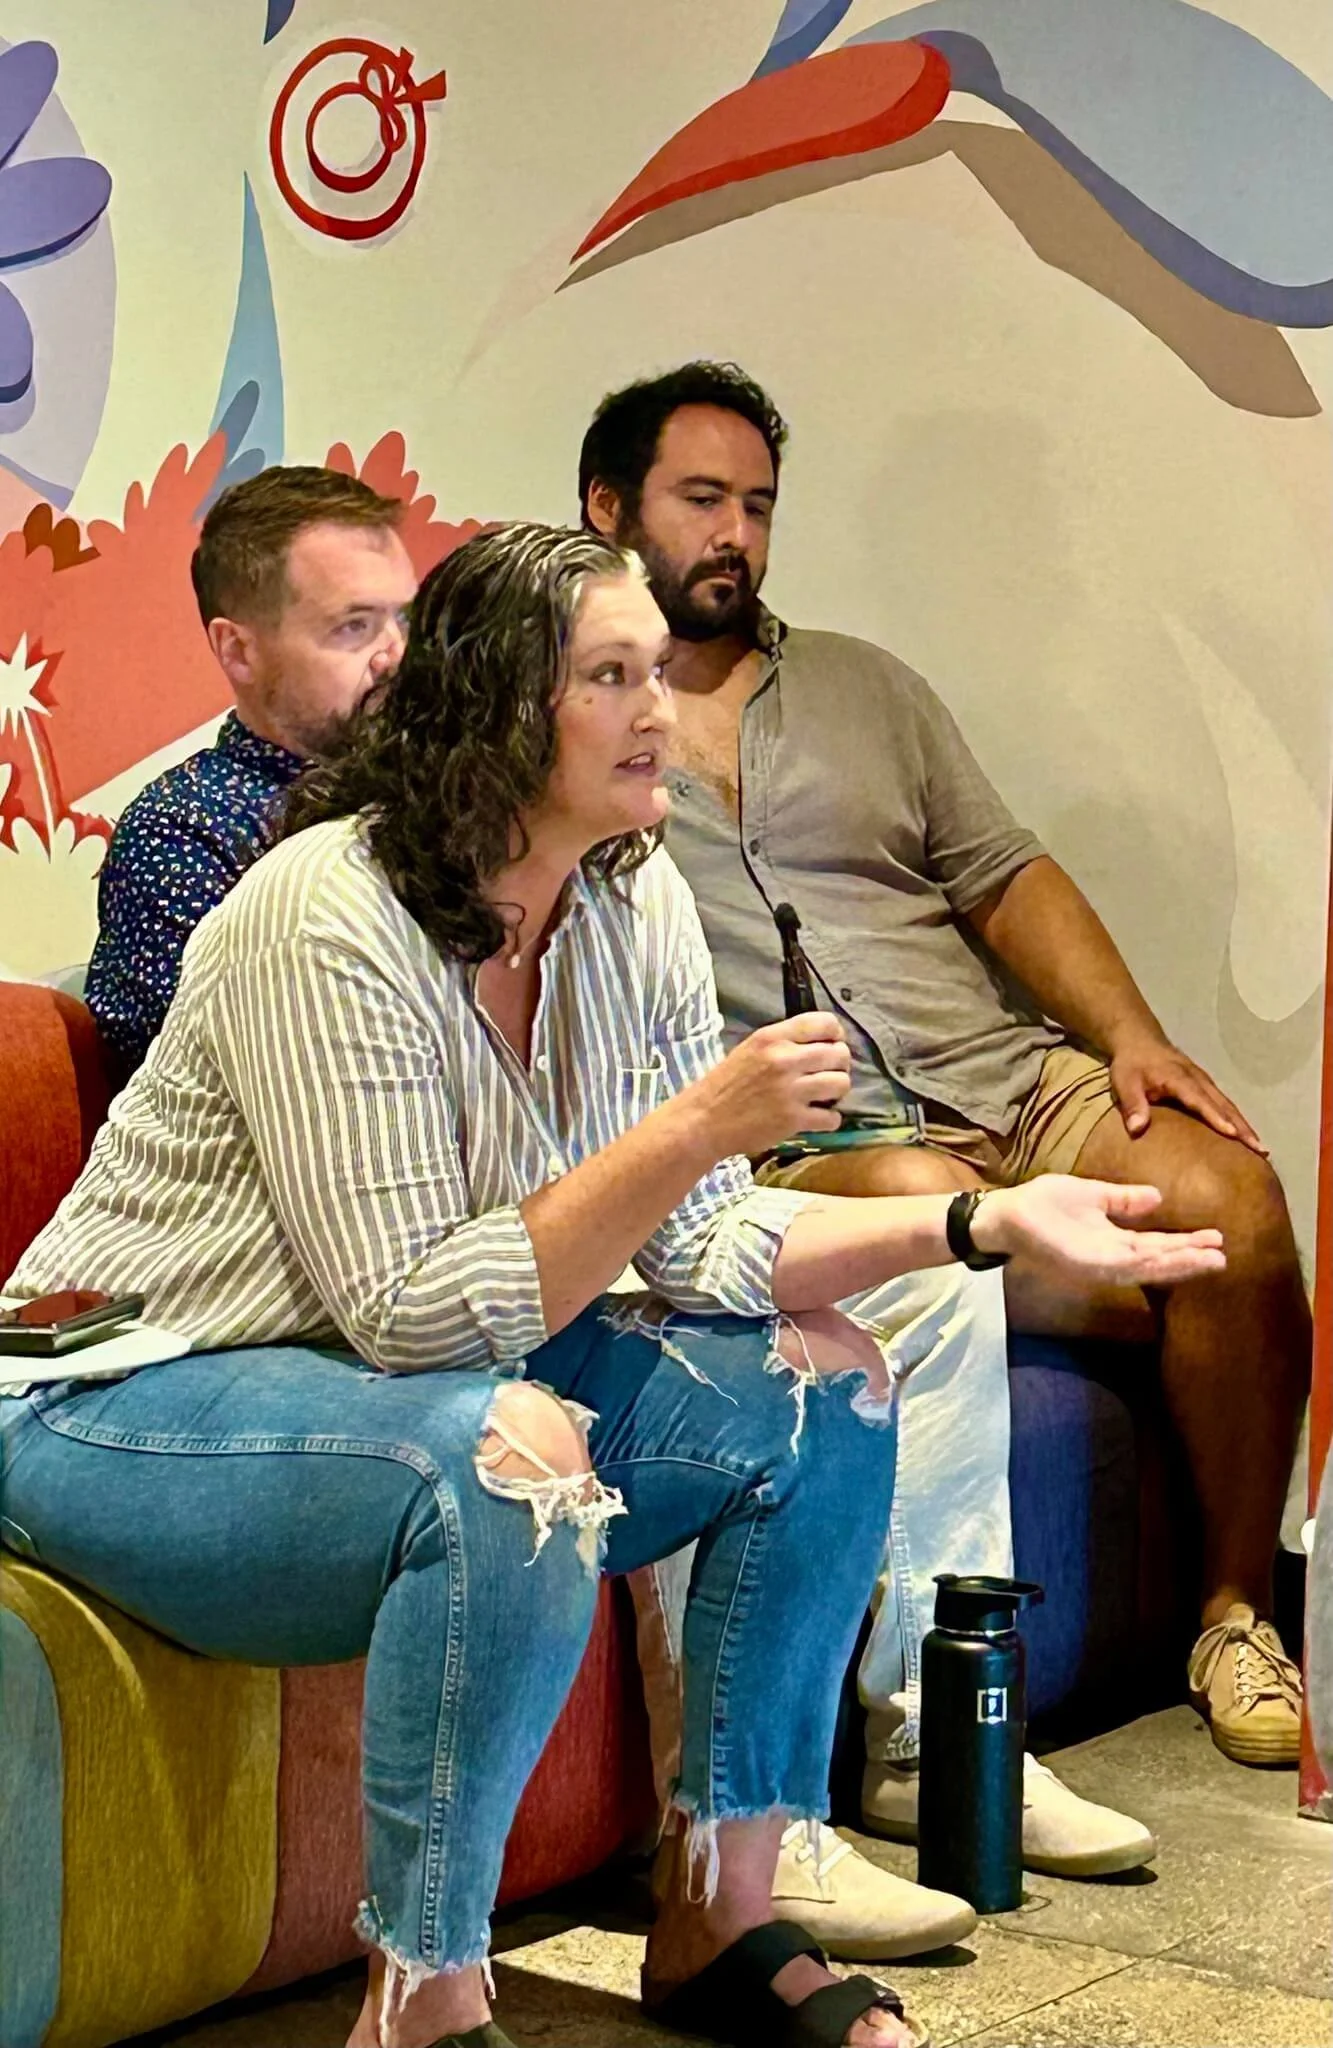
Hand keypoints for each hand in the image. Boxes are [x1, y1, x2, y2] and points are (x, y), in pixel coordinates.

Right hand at [690, 1013, 850, 1158]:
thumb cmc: (725, 1084)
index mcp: (772, 1038)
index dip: (836, 1034)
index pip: (825, 1023)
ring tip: (824, 1096)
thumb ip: (783, 1042)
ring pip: (841, 1083)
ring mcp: (791, 1090)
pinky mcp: (793, 1119)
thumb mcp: (750, 1049)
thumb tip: (820, 1042)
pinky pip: (832, 1117)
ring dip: (837, 1091)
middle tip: (829, 1073)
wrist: (704, 1120)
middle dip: (839, 1064)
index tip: (832, 1045)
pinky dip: (829, 1119)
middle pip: (839, 1054)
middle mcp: (784, 1060)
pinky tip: (817, 1117)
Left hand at [973, 1176, 1225, 1288]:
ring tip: (1211, 1259)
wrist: (1006, 1213)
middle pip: (1159, 1261)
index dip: (1186, 1243)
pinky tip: (1172, 1259)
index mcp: (1113, 1240)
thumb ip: (1123, 1199)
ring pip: (1149, 1267)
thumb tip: (1158, 1197)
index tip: (1216, 1237)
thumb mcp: (1092, 1195)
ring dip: (1180, 1264)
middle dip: (1191, 1259)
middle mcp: (1111, 1257)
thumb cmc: (1043, 1204)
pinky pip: (1124, 1265)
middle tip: (1225, 1256)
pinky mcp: (1086, 1264)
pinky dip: (1151, 1264)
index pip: (1157, 1245)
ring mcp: (1099, 1264)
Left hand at [1109, 1034, 1264, 1153]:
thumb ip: (1132, 1104)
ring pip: (1228, 1105)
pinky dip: (1237, 1120)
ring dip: (1245, 1125)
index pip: (1200, 1100)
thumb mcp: (1124, 1082)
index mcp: (1179, 1079)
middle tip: (1260, 1149)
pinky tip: (1245, 1136)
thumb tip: (1137, 1129)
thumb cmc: (1131, 1064)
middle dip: (1242, 1127)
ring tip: (1260, 1149)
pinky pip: (1225, 1104)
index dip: (1216, 1117)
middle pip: (1223, 1104)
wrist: (1139, 1040)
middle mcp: (1198, 1080)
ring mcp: (1204, 1082)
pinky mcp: (1206, 1085)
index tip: (1232, 1134)